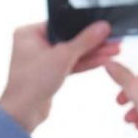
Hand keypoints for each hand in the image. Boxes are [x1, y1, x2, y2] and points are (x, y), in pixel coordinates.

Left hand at [0, 21, 119, 132]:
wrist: (23, 113)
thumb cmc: (31, 83)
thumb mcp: (62, 57)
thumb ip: (84, 41)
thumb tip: (101, 27)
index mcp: (29, 33)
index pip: (62, 24)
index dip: (83, 24)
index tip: (102, 25)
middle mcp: (34, 44)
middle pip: (69, 38)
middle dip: (92, 41)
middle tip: (113, 39)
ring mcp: (42, 59)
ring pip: (72, 52)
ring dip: (92, 53)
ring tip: (114, 50)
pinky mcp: (50, 73)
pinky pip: (70, 64)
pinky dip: (85, 63)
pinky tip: (103, 60)